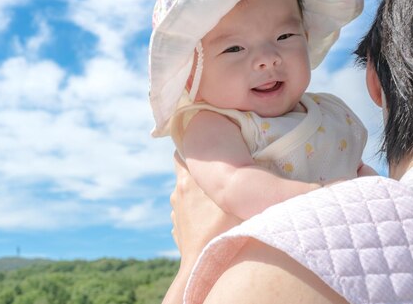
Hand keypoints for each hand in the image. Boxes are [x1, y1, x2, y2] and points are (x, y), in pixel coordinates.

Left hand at [170, 152, 241, 269]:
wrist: (202, 265)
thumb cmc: (222, 231)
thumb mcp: (233, 202)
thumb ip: (233, 181)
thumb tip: (237, 165)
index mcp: (187, 181)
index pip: (180, 152)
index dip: (190, 148)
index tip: (204, 147)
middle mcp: (177, 192)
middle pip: (186, 173)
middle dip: (200, 173)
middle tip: (219, 176)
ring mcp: (175, 211)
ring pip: (187, 194)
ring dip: (198, 194)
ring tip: (217, 202)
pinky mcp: (176, 227)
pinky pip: (187, 212)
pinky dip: (196, 212)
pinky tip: (211, 220)